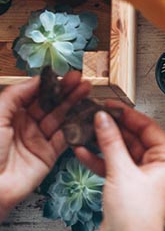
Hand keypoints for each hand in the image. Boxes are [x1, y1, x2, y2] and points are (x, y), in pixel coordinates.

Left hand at [0, 73, 89, 219]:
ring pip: (61, 119)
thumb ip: (17, 95)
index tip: (65, 75)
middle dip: (67, 92)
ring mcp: (38, 140)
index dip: (51, 84)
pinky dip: (77, 128)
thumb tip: (36, 80)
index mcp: (10, 113)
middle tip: (82, 81)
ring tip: (87, 94)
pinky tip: (86, 117)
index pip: (35, 94)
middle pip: (51, 105)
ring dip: (75, 106)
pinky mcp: (49, 155)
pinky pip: (66, 139)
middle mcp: (26, 125)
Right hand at [74, 103, 164, 230]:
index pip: (148, 128)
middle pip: (134, 138)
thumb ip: (111, 142)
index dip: (128, 115)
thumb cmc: (135, 214)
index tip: (108, 105)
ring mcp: (143, 177)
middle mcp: (159, 167)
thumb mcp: (121, 171)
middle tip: (92, 115)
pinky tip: (81, 151)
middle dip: (112, 128)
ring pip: (122, 152)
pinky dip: (100, 160)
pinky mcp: (128, 187)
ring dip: (103, 143)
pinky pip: (114, 167)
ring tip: (82, 129)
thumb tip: (102, 118)